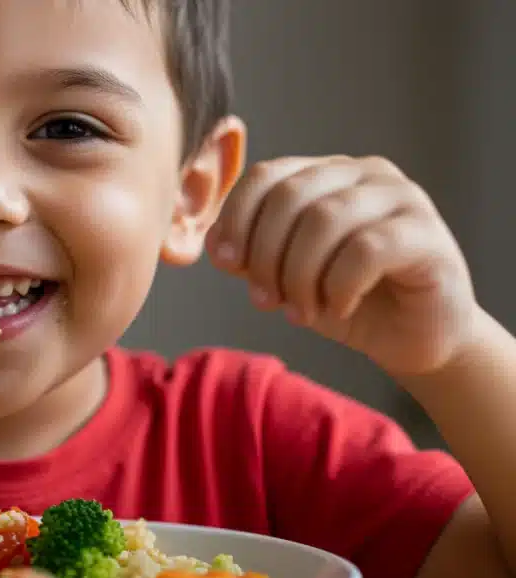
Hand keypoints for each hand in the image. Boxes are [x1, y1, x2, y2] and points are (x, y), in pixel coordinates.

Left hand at [207, 155, 476, 376]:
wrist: (414, 339)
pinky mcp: (427, 234)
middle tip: (265, 300)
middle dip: (265, 255)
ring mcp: (402, 198)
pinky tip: (339, 308)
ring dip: (300, 276)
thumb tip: (214, 242)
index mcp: (326, 174)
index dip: (236, 218)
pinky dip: (339, 286)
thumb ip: (249, 254)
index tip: (228, 264)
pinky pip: (366, 250)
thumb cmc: (345, 301)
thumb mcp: (284, 277)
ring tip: (301, 313)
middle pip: (289, 196)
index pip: (266, 175)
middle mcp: (365, 174)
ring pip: (325, 220)